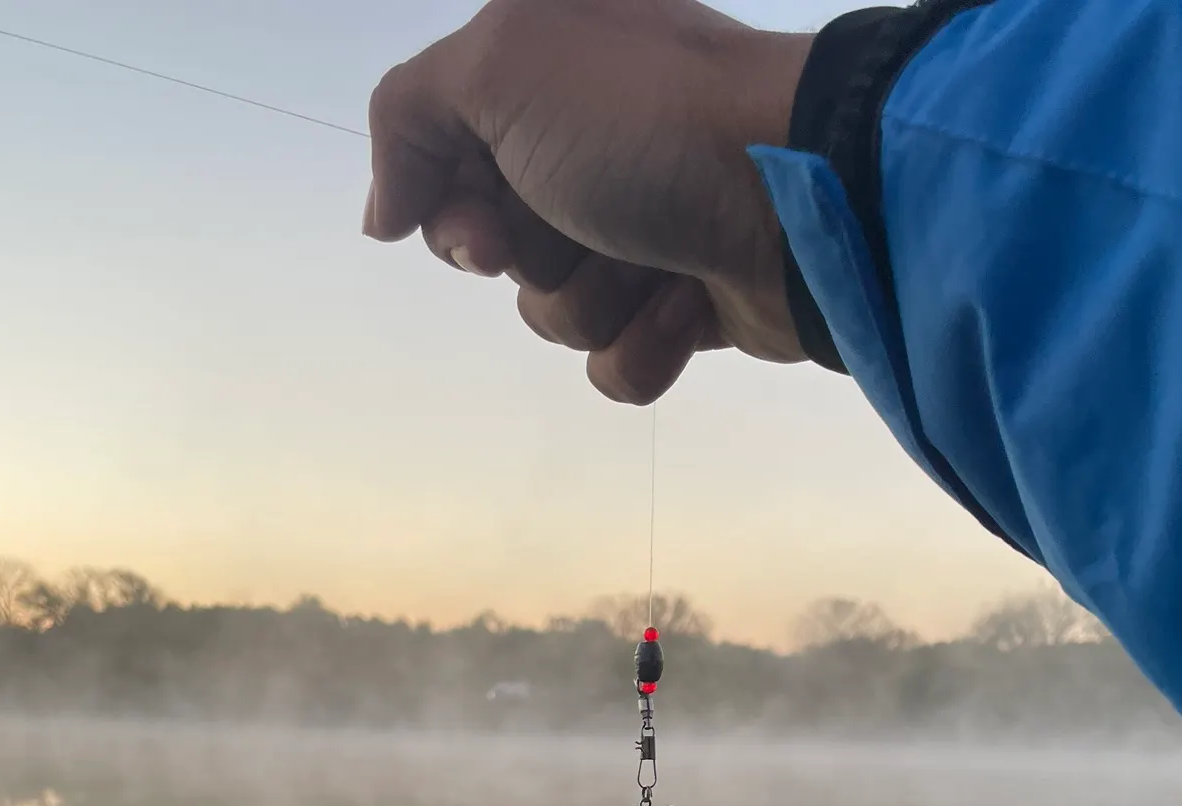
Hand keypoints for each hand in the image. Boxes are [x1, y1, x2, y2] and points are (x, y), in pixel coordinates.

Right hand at [363, 0, 810, 403]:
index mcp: (548, 76)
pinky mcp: (686, 301)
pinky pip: (618, 361)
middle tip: (575, 226)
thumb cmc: (644, 122)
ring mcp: (643, 225)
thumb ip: (407, 119)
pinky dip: (646, 345)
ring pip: (558, 312)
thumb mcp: (499, 68)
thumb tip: (383, 215)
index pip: (446, 167)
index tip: (484, 222)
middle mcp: (591, 146)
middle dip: (532, 256)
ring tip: (653, 259)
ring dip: (597, 298)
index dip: (453, 212)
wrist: (798, 198)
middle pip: (499, 247)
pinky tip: (688, 304)